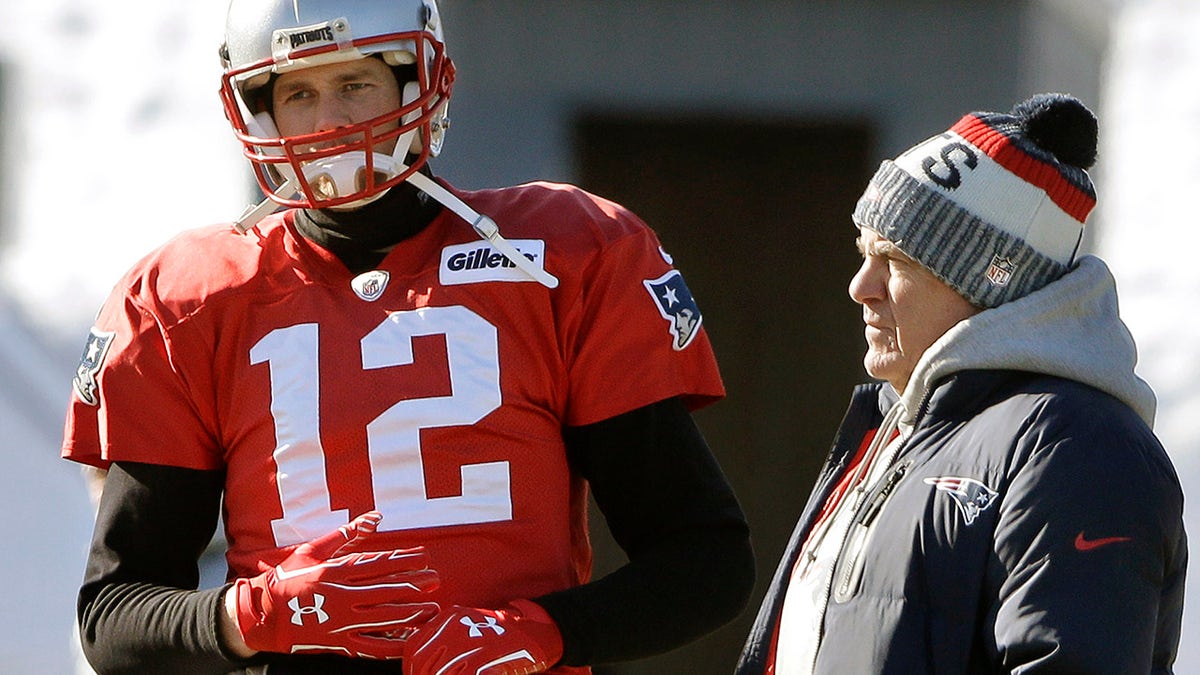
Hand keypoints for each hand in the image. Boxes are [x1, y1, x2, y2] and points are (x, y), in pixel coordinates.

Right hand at [233, 511, 439, 658]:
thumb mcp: (313, 550)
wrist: (262, 615)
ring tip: (432, 609)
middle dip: (415, 585)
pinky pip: (371, 647)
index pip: (378, 564)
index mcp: (335, 572)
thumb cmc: (288, 578)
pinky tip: (411, 640)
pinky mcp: (339, 644)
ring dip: (411, 613)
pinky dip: (393, 645)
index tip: (425, 557)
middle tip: (436, 581)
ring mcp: (341, 622)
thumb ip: (345, 534)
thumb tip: (374, 517)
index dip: (404, 561)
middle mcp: (342, 597)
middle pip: (386, 590)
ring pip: (384, 618)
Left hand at [403, 599, 563, 674]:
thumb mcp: (470, 627)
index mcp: (448, 619)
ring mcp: (470, 644)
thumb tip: (423, 665)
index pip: (413, 650)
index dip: (413, 670)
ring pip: (441, 674)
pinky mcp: (486, 661)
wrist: (540, 631)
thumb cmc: (503, 635)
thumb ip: (446, 640)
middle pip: (423, 666)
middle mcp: (455, 628)